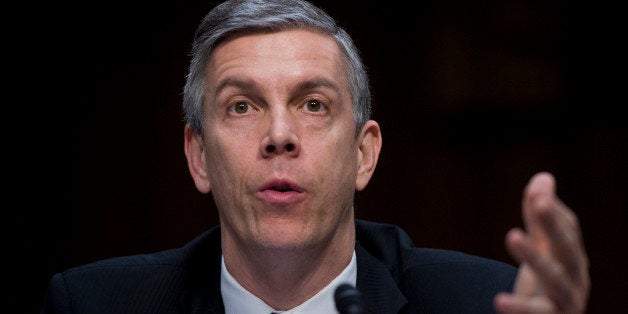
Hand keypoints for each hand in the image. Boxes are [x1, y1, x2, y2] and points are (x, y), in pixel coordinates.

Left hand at [494, 172, 589, 312]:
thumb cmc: (548, 283)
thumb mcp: (543, 249)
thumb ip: (539, 217)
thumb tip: (543, 177)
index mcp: (573, 258)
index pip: (569, 231)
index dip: (554, 212)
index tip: (537, 194)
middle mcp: (575, 279)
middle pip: (568, 250)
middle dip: (554, 226)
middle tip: (538, 204)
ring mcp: (566, 302)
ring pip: (555, 279)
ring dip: (534, 256)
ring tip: (512, 235)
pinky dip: (518, 308)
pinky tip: (498, 301)